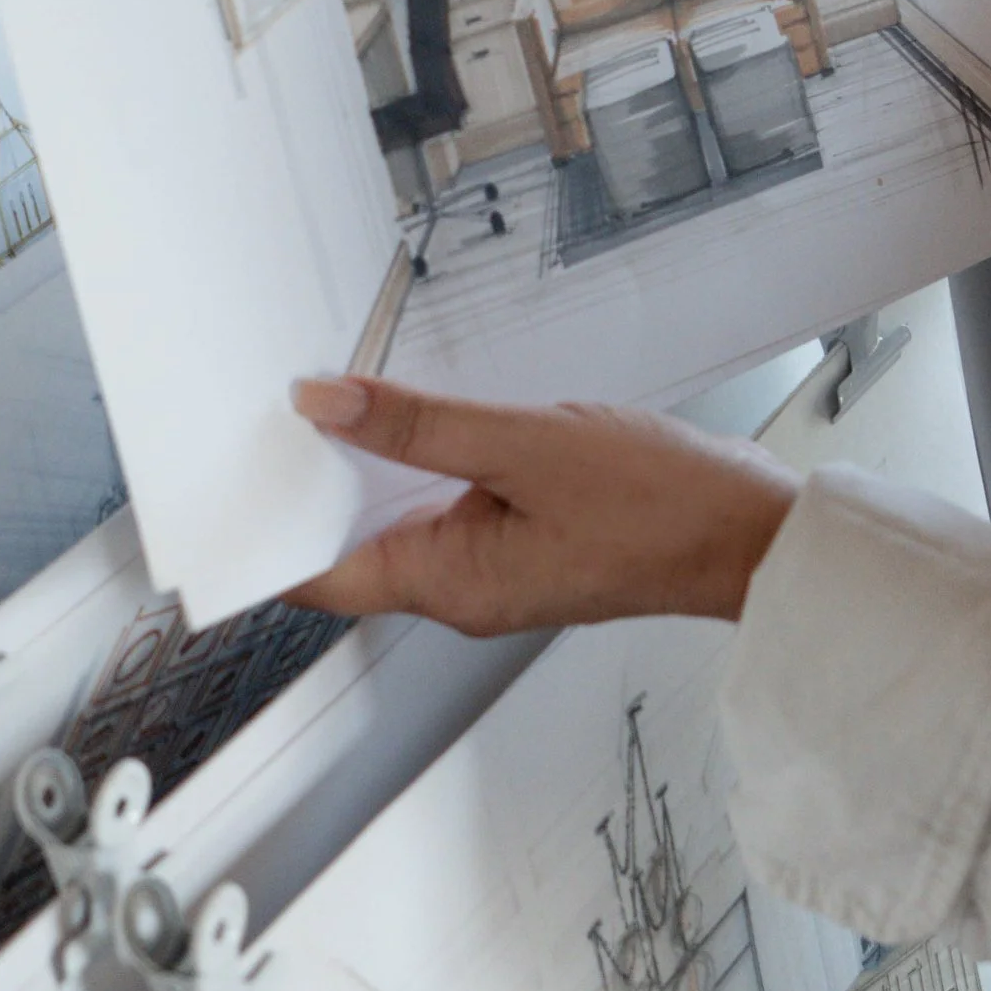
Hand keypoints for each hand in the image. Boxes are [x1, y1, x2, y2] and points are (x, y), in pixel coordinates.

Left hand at [287, 374, 798, 635]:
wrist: (752, 533)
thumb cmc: (662, 505)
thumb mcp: (527, 444)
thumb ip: (421, 424)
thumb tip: (326, 405)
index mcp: (451, 582)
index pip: (319, 573)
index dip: (269, 525)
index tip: (238, 465)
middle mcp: (465, 590)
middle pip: (353, 544)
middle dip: (317, 480)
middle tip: (287, 406)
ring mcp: (496, 570)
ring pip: (402, 521)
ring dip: (374, 466)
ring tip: (349, 400)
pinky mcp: (525, 545)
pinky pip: (449, 509)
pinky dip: (426, 466)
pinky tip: (431, 419)